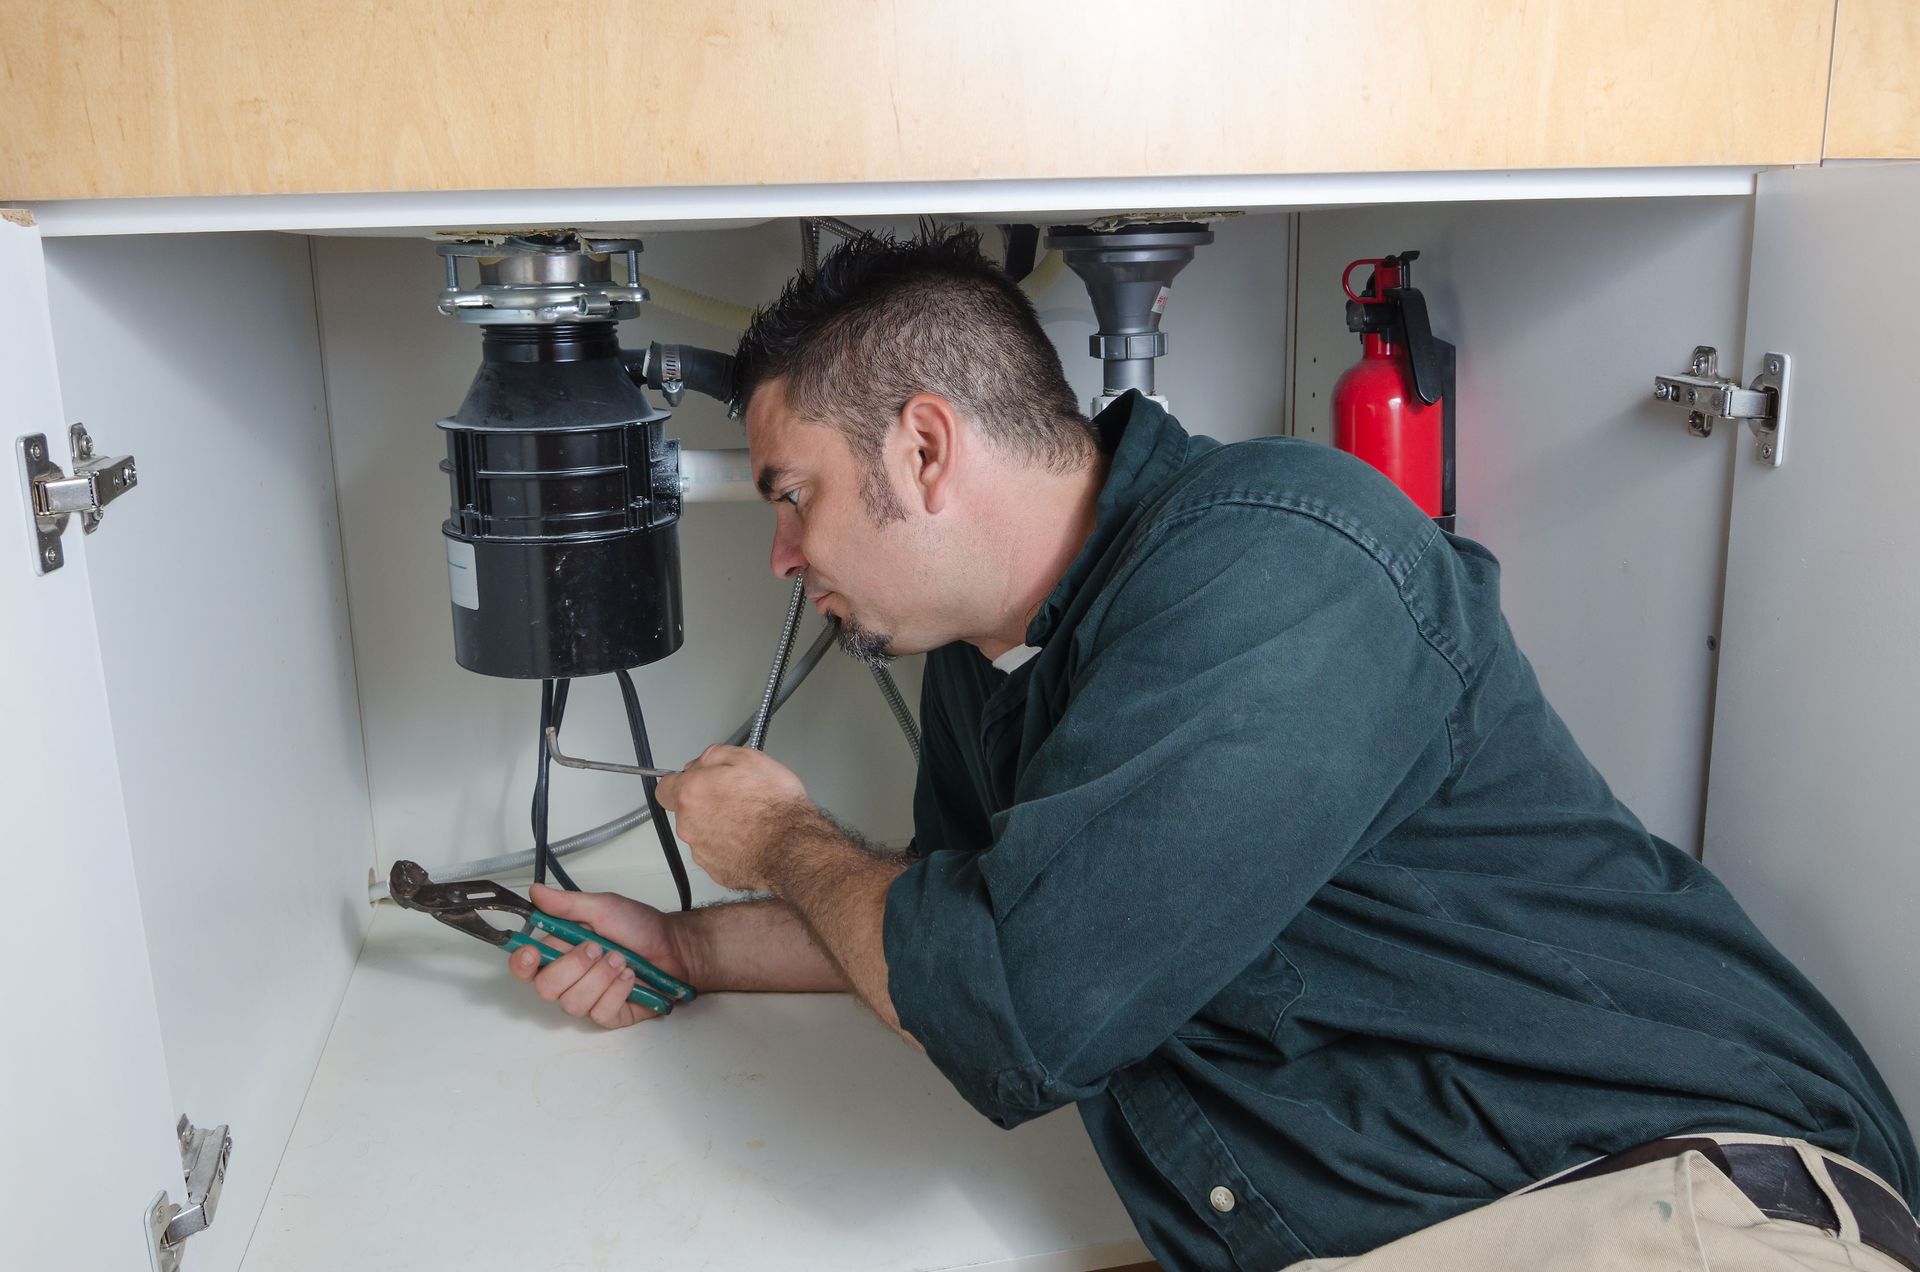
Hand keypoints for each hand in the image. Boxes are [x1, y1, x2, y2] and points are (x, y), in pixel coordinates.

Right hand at [507, 885, 692, 1028]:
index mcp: (561, 950)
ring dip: (601, 977)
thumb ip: (568, 904)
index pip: (525, 966)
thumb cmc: (639, 926)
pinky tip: (630, 977)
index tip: (532, 952)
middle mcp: (569, 978)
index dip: (522, 964)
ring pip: (572, 1003)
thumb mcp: (604, 906)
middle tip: (598, 948)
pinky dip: (617, 991)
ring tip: (621, 959)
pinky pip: (600, 1012)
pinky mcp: (609, 1014)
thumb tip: (535, 892)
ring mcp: (588, 998)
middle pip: (546, 988)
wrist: (675, 946)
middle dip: (573, 966)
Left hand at [656, 745, 809, 891]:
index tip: (698, 781)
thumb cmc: (774, 805)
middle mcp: (689, 826)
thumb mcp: (748, 758)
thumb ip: (714, 755)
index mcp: (690, 795)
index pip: (664, 787)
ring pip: (702, 834)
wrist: (792, 847)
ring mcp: (702, 852)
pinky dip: (730, 847)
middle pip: (686, 811)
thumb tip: (702, 762)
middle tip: (736, 798)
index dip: (682, 781)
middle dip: (706, 804)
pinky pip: (718, 855)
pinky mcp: (717, 872)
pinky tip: (752, 839)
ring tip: (750, 820)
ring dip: (718, 826)